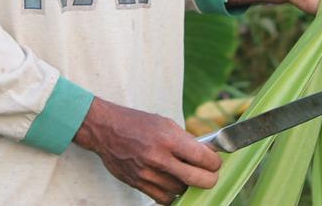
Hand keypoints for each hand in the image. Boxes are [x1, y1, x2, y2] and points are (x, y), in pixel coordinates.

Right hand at [74, 96, 220, 202]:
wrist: (106, 130)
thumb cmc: (137, 123)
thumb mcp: (165, 123)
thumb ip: (186, 140)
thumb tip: (208, 153)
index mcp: (168, 138)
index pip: (202, 157)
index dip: (214, 162)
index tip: (216, 162)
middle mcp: (158, 157)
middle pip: (196, 179)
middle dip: (210, 179)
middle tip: (211, 175)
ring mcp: (148, 173)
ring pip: (180, 190)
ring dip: (188, 185)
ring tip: (188, 175)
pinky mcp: (139, 184)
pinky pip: (164, 198)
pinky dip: (173, 194)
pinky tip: (173, 183)